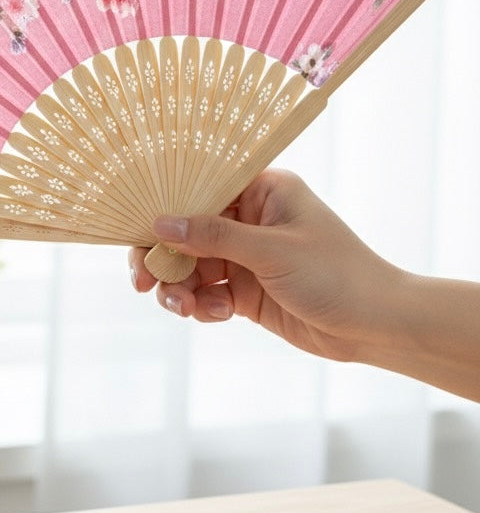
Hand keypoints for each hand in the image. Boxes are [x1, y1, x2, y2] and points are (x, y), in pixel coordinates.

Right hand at [129, 169, 401, 364]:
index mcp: (262, 191)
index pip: (200, 187)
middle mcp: (250, 219)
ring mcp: (246, 256)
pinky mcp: (246, 290)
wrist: (375, 324)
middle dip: (164, 257)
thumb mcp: (272, 252)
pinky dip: (203, 306)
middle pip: (185, 231)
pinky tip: (217, 315)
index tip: (138, 232)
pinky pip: (207, 293)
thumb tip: (161, 224)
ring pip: (191, 267)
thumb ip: (214, 238)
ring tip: (184, 309)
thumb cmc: (336, 274)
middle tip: (144, 282)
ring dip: (180, 288)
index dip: (165, 208)